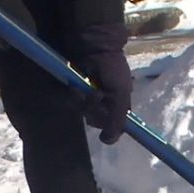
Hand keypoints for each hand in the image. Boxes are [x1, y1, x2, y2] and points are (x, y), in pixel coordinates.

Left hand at [73, 23, 132, 144]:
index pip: (115, 126)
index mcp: (119, 105)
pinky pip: (72, 103)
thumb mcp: (121, 95)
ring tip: (84, 88)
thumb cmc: (113, 71)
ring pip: (84, 112)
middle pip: (97, 121)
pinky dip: (73, 96)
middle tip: (96, 95)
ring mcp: (89, 97)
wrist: (94, 49)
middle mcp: (105, 104)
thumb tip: (108, 143)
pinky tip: (76, 87)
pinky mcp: (76, 91)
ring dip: (83, 102)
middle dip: (94, 110)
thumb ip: (117, 121)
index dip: (109, 128)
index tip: (105, 126)